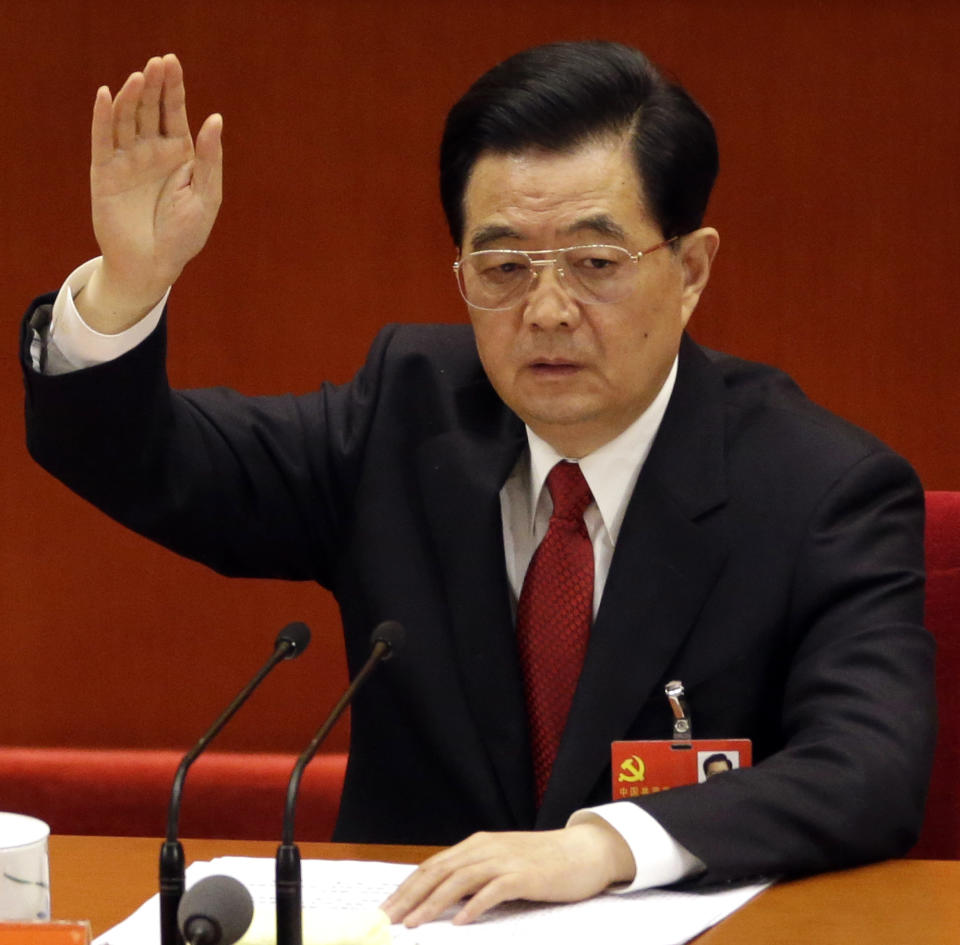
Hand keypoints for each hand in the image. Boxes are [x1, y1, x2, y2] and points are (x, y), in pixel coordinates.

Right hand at [80, 53, 222, 331]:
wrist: (154, 264)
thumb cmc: (185, 235)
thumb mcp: (207, 196)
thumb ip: (210, 159)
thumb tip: (215, 118)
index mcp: (179, 154)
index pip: (175, 113)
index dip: (173, 88)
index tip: (172, 62)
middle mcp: (152, 151)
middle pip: (151, 109)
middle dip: (154, 86)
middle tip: (157, 63)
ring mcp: (128, 160)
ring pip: (127, 120)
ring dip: (132, 98)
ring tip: (139, 79)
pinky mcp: (105, 172)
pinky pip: (103, 139)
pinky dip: (104, 117)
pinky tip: (108, 95)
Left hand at [381, 818, 635, 927]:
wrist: (583, 851)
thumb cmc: (541, 863)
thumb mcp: (501, 864)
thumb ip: (475, 876)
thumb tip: (441, 900)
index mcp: (476, 845)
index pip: (432, 866)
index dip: (407, 887)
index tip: (386, 909)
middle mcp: (485, 848)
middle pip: (438, 871)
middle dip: (410, 897)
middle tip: (388, 920)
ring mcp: (504, 860)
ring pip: (459, 880)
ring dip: (433, 903)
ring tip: (414, 925)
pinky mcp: (524, 875)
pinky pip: (493, 890)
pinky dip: (474, 906)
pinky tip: (460, 922)